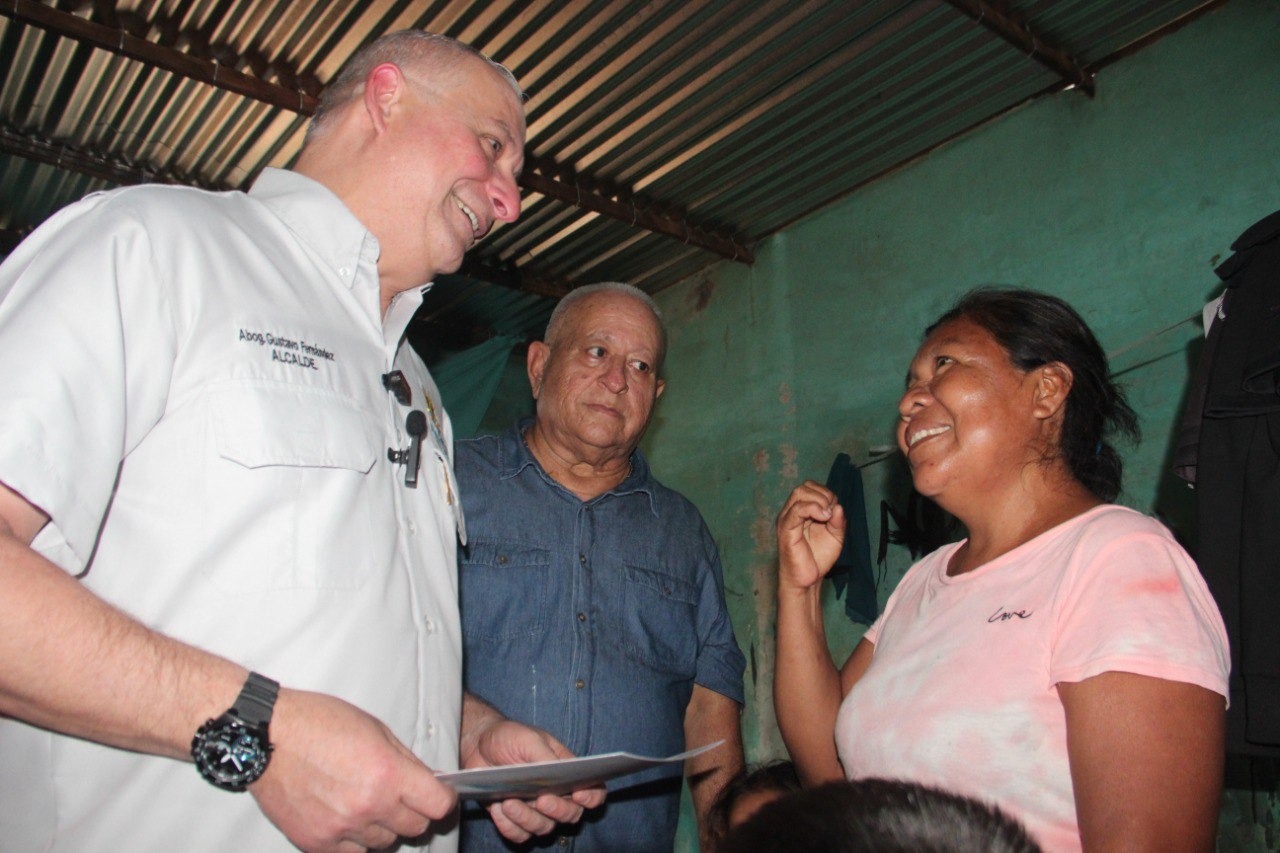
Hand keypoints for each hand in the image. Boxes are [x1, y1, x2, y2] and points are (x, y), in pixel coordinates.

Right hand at [249, 689, 456, 851]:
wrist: (267, 737)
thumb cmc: (319, 724)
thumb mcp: (375, 728)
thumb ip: (405, 761)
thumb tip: (428, 782)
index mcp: (388, 773)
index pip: (438, 806)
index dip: (442, 800)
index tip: (437, 795)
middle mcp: (368, 806)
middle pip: (415, 828)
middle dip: (414, 813)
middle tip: (400, 797)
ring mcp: (342, 828)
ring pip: (385, 843)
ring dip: (383, 827)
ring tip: (366, 802)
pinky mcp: (317, 843)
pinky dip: (355, 840)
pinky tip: (346, 818)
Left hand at [462, 716, 605, 842]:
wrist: (478, 744)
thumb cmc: (510, 737)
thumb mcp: (529, 739)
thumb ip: (545, 757)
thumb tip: (559, 773)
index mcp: (568, 773)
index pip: (593, 791)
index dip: (592, 797)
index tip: (579, 794)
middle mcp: (556, 795)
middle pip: (571, 815)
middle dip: (558, 810)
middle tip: (541, 799)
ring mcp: (535, 810)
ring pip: (544, 828)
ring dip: (527, 818)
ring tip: (508, 801)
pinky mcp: (515, 820)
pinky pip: (519, 835)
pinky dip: (509, 826)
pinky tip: (498, 809)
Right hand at [776, 480, 845, 592]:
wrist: (808, 580)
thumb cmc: (818, 558)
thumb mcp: (835, 536)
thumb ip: (838, 521)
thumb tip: (838, 506)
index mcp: (801, 512)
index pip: (810, 488)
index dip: (826, 494)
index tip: (835, 511)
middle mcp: (791, 512)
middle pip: (804, 487)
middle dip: (823, 495)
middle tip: (831, 513)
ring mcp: (787, 519)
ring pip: (799, 493)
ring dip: (819, 500)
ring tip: (827, 516)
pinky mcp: (786, 529)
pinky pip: (797, 509)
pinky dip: (813, 508)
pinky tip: (823, 518)